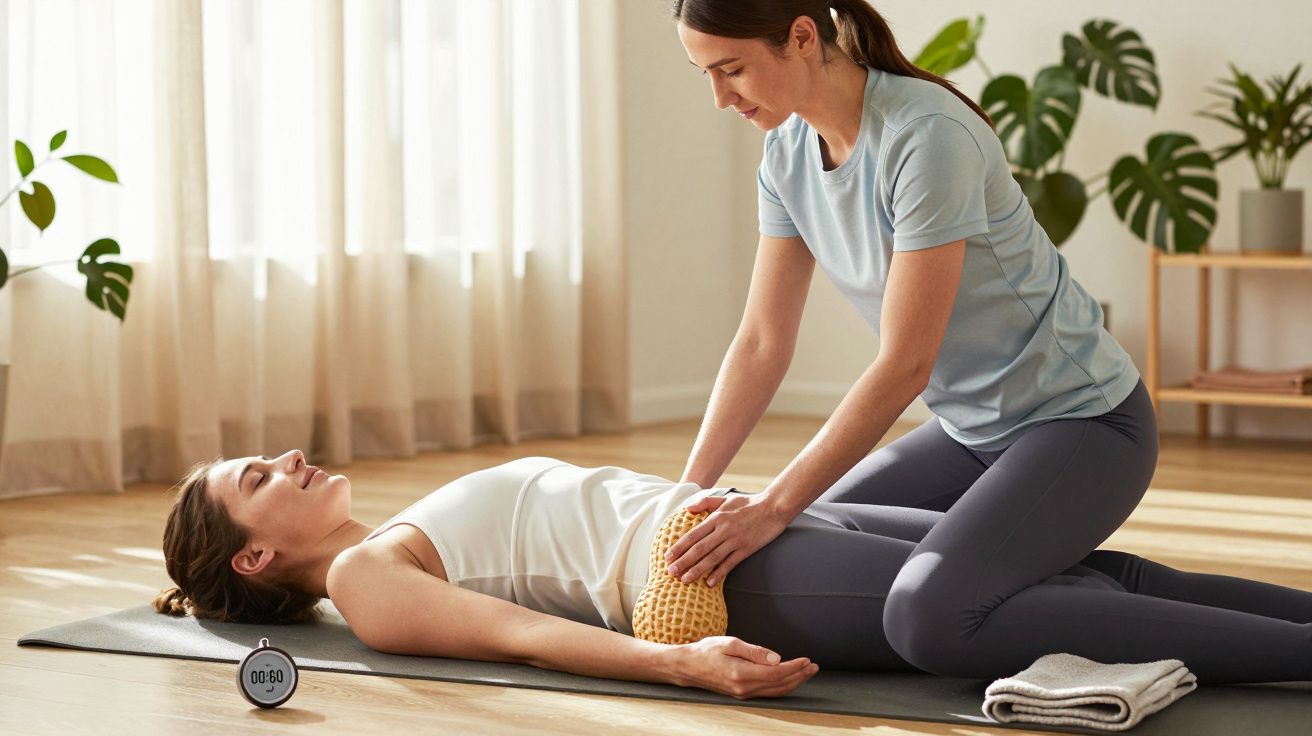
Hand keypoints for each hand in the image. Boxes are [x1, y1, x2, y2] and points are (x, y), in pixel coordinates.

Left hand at [665, 492, 789, 587]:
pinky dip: (719, 573)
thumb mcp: (725, 498)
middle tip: (671, 572)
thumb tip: (687, 509)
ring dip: (697, 570)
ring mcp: (735, 540)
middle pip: (699, 549)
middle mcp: (724, 529)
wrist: (774, 507)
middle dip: (683, 562)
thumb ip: (705, 503)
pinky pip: (730, 563)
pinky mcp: (747, 549)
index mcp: (717, 517)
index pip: (693, 535)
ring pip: (712, 558)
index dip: (679, 547)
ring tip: (685, 580)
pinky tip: (710, 583)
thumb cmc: (748, 503)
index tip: (667, 557)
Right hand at [671, 636, 817, 698]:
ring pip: (775, 691)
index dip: (794, 667)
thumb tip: (776, 658)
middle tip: (814, 667)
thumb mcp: (730, 643)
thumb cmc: (707, 651)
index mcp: (741, 673)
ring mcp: (743, 693)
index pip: (776, 673)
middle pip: (779, 684)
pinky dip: (782, 686)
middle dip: (799, 676)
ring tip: (807, 672)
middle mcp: (744, 687)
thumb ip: (754, 651)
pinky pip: (767, 692)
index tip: (807, 660)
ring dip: (793, 682)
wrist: (688, 667)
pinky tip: (789, 679)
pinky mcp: (742, 693)